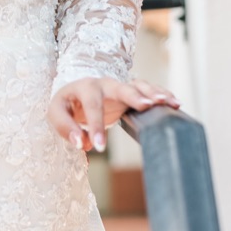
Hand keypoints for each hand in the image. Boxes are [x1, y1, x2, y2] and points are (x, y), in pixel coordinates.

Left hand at [48, 77, 177, 152]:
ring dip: (153, 93)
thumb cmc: (67, 105)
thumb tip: (82, 142)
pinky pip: (148, 91)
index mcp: (84, 88)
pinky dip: (161, 94)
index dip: (95, 126)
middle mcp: (104, 84)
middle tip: (146, 107)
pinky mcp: (131, 93)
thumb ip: (66, 128)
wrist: (76, 95)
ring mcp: (120, 87)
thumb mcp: (57, 114)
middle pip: (120, 87)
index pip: (91, 106)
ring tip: (167, 103)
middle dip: (133, 96)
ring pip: (138, 85)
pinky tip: (173, 103)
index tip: (99, 147)